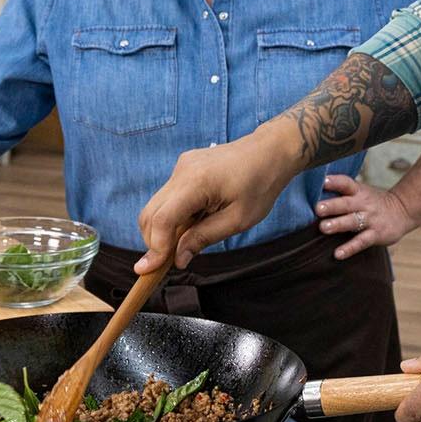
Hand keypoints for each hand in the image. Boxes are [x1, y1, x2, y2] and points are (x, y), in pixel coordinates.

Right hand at [138, 136, 297, 272]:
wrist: (269, 151)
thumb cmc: (261, 184)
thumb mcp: (238, 219)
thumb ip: (204, 238)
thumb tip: (179, 259)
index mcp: (196, 182)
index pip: (162, 219)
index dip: (156, 247)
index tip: (152, 270)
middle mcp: (182, 171)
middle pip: (150, 213)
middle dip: (155, 241)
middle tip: (170, 261)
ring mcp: (181, 167)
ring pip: (156, 206)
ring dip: (163, 229)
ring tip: (187, 241)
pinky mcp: (184, 167)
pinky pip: (168, 197)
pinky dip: (172, 215)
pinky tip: (194, 222)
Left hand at [314, 174, 420, 259]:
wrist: (403, 210)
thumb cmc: (374, 202)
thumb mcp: (361, 192)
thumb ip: (342, 193)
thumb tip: (313, 192)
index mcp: (359, 191)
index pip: (346, 183)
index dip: (334, 181)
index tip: (322, 181)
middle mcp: (364, 204)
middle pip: (346, 203)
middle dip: (332, 205)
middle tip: (317, 208)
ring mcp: (370, 219)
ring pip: (353, 221)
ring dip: (338, 224)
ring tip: (323, 228)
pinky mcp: (376, 234)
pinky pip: (361, 242)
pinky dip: (349, 248)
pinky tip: (337, 254)